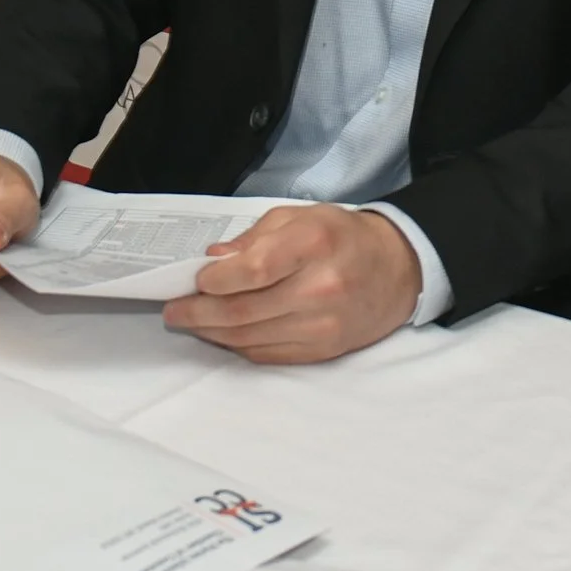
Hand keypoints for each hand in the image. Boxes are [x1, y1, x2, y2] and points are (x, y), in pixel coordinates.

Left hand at [163, 205, 421, 362]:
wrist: (396, 270)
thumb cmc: (342, 236)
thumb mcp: (302, 216)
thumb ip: (256, 236)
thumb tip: (215, 260)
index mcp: (314, 243)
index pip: (254, 270)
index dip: (216, 280)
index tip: (194, 280)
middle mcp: (320, 287)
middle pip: (243, 310)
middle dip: (199, 312)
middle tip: (174, 309)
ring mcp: (321, 325)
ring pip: (249, 338)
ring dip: (211, 332)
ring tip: (191, 321)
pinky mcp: (321, 350)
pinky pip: (266, 354)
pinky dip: (237, 345)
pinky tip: (223, 333)